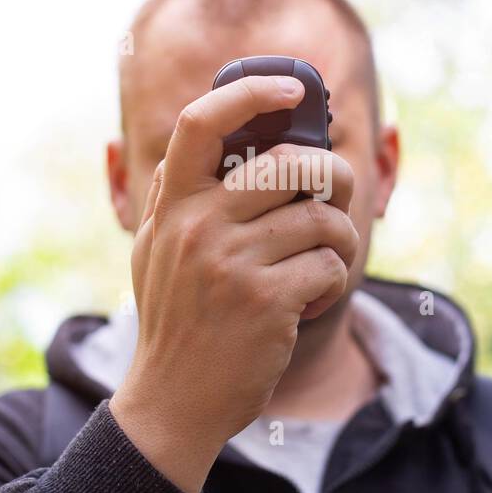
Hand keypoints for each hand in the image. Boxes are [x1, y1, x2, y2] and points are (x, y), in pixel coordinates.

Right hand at [110, 74, 357, 492]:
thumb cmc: (175, 320)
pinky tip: (310, 299)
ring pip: (322, 217)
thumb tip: (219, 129)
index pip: (201, 123)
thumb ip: (177, 195)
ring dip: (337, 240)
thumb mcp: (155, 250)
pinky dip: (332, 279)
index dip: (251, 94)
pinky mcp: (268, 300)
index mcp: (171, 206)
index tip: (293, 89)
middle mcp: (197, 226)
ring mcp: (231, 262)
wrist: (173, 403)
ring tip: (319, 262)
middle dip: (332, 174)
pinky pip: (329, 263)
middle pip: (291, 164)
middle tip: (336, 194)